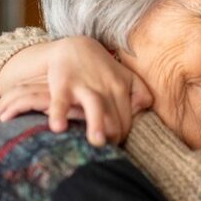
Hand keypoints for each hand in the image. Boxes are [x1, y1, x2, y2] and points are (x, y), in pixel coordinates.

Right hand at [0, 36, 151, 145]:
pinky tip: (58, 129)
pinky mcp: (62, 85)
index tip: (114, 146)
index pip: (126, 120)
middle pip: (115, 118)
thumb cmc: (102, 69)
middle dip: (113, 137)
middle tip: (106, 153)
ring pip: (95, 106)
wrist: (74, 47)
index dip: (122, 137)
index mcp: (122, 88)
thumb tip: (142, 111)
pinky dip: (58, 114)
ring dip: (97, 124)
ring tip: (97, 143)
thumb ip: (140, 93)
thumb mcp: (126, 76)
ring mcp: (84, 86)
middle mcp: (106, 88)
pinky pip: (61, 102)